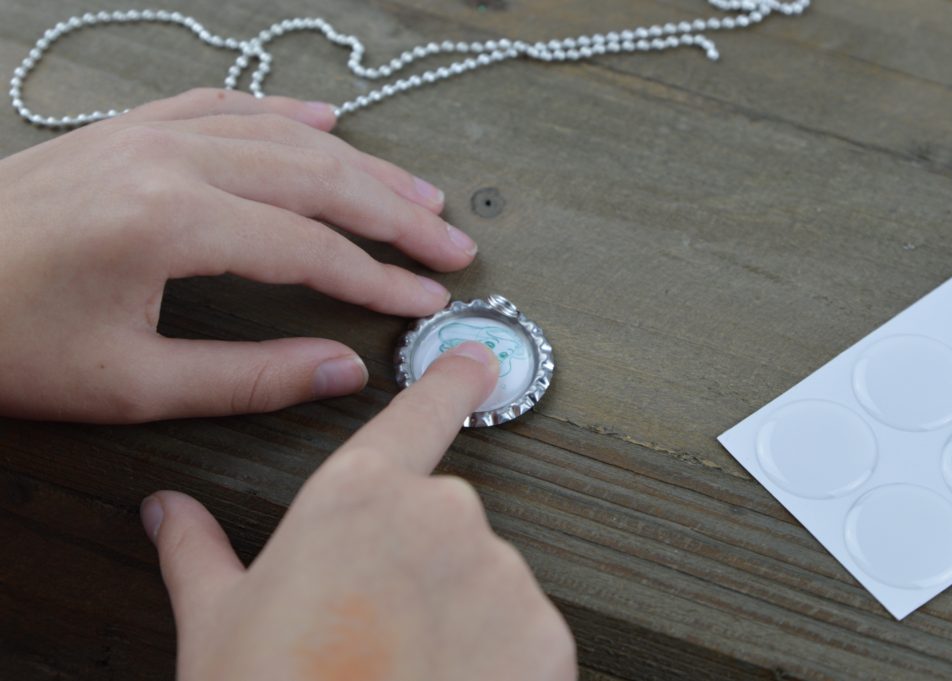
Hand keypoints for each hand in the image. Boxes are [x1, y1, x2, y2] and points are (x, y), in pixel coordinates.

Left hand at [0, 89, 478, 422]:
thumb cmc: (8, 344)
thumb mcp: (131, 384)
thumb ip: (250, 379)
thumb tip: (344, 370)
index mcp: (169, 223)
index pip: (309, 248)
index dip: (379, 279)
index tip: (427, 301)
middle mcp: (166, 160)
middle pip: (316, 177)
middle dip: (394, 215)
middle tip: (452, 244)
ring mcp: (144, 136)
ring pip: (281, 136)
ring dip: (359, 165)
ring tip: (417, 193)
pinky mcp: (125, 132)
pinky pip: (222, 105)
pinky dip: (283, 114)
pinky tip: (325, 121)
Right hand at [140, 341, 575, 680]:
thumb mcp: (217, 624)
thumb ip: (198, 552)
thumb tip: (167, 511)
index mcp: (360, 496)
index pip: (417, 415)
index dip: (450, 379)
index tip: (478, 356)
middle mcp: (441, 516)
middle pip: (443, 521)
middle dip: (416, 566)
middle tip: (371, 627)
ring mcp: (499, 572)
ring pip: (484, 579)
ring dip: (456, 615)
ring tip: (404, 668)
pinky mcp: (544, 632)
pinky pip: (524, 632)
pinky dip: (498, 658)